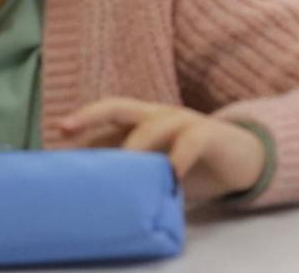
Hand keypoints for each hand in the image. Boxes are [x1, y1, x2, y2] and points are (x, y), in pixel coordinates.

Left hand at [56, 98, 266, 203]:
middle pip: (120, 106)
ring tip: (123, 167)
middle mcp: (160, 115)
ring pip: (154, 123)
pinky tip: (172, 175)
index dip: (81, 126)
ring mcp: (185, 121)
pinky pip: (192, 140)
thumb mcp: (157, 167)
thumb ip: (133, 172)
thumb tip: (94, 192)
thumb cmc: (193, 164)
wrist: (244, 160)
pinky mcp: (210, 133)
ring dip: (136, 145)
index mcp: (144, 122)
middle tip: (66, 128)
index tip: (55, 138)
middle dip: (91, 114)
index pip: (107, 119)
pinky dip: (180, 157)